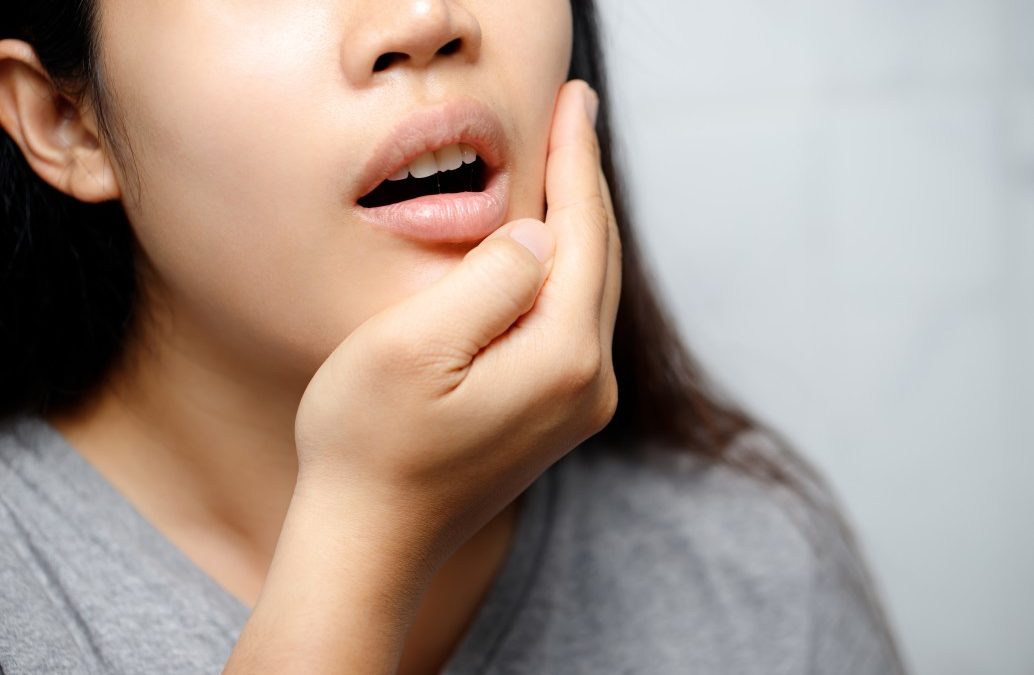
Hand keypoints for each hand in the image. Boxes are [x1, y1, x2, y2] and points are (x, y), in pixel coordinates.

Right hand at [293, 79, 621, 574]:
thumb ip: (489, 279)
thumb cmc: (370, 444)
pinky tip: (551, 246)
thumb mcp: (413, 344)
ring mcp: (576, 407)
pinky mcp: (554, 418)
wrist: (370, 543)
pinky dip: (565, 271)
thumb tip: (539, 237)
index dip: (577, 159)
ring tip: (569, 164)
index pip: (582, 232)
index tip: (572, 100)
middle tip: (576, 113)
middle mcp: (588, 384)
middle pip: (598, 257)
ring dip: (579, 223)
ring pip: (588, 289)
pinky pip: (572, 321)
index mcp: (561, 356)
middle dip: (586, 181)